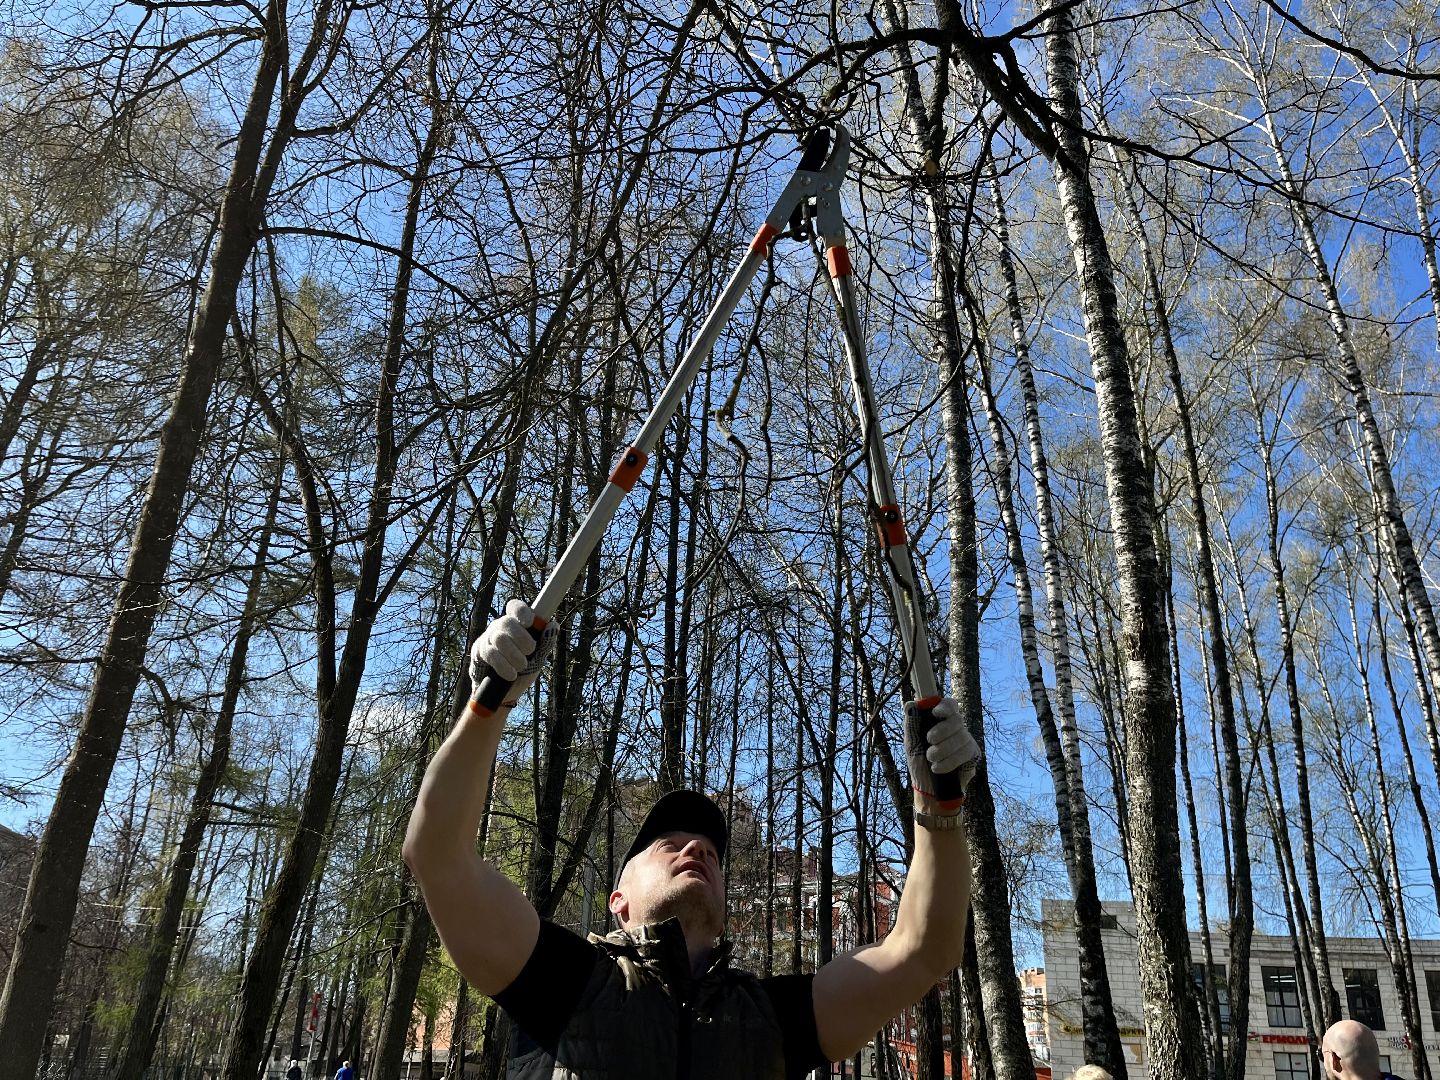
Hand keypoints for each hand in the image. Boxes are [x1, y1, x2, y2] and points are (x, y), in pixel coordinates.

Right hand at [468, 599, 556, 704]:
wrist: (503, 695)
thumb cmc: (522, 671)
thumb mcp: (537, 659)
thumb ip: (545, 643)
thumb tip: (553, 625)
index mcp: (515, 625)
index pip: (515, 608)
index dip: (521, 612)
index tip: (529, 622)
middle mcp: (499, 628)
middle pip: (506, 622)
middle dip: (521, 637)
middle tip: (530, 651)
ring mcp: (487, 639)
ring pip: (499, 639)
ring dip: (514, 654)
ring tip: (522, 666)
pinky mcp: (478, 653)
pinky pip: (490, 655)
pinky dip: (504, 666)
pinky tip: (511, 674)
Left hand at [906, 697, 979, 827]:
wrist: (926, 788)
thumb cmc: (919, 762)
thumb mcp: (911, 742)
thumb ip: (911, 723)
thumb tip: (910, 704)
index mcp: (941, 721)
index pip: (950, 705)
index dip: (946, 707)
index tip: (936, 712)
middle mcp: (956, 728)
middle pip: (957, 720)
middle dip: (942, 730)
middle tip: (929, 740)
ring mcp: (966, 740)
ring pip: (961, 738)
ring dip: (943, 749)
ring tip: (930, 759)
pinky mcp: (972, 755)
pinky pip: (965, 754)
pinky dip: (949, 762)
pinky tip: (938, 768)